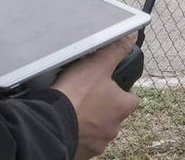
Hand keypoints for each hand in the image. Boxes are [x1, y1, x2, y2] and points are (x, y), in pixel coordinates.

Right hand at [51, 34, 138, 159]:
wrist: (53, 123)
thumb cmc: (77, 94)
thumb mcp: (98, 64)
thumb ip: (116, 50)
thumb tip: (131, 36)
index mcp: (122, 107)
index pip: (131, 98)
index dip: (123, 90)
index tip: (110, 84)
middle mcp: (114, 128)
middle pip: (115, 114)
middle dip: (105, 106)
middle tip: (89, 94)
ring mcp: (99, 142)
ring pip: (100, 129)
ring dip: (92, 121)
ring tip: (77, 108)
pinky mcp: (83, 151)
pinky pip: (84, 141)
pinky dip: (79, 133)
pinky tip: (69, 121)